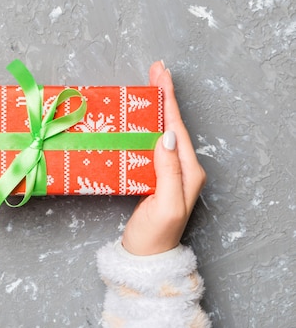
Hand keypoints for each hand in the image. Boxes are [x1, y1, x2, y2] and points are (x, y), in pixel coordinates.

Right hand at [122, 61, 205, 254]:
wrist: (146, 258)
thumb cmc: (155, 235)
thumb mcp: (165, 203)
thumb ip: (168, 169)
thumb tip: (167, 135)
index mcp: (188, 171)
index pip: (178, 127)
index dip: (168, 99)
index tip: (161, 74)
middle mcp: (182, 168)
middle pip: (172, 124)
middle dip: (165, 96)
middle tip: (156, 69)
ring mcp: (168, 172)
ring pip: (162, 131)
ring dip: (155, 108)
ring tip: (149, 85)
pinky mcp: (154, 177)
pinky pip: (150, 144)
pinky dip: (144, 126)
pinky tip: (137, 119)